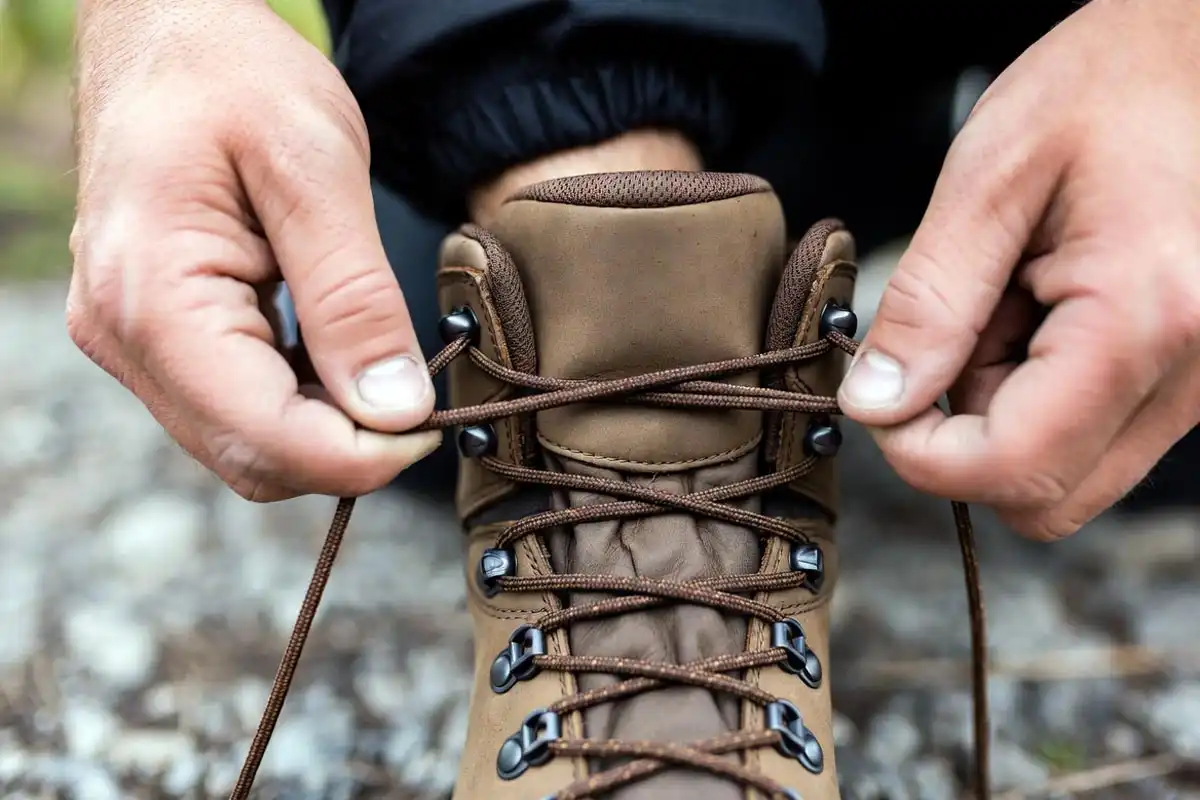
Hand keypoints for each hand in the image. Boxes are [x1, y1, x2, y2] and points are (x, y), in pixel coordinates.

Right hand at [69, 0, 439, 501]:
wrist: (165, 29)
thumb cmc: (232, 73)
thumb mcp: (316, 169)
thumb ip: (354, 296)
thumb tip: (394, 408)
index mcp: (153, 296)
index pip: (264, 439)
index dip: (360, 456)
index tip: (430, 423)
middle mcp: (124, 337)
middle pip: (250, 458)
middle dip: (347, 450)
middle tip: (421, 398)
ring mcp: (131, 340)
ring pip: (242, 443)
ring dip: (325, 428)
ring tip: (382, 365)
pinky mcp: (152, 335)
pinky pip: (231, 406)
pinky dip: (298, 401)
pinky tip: (338, 354)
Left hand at [837, 0, 1199, 539]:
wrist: (1195, 47)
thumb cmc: (1104, 84)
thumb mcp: (988, 180)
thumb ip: (928, 303)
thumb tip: (875, 404)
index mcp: (1144, 318)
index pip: (1014, 468)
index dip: (922, 457)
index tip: (881, 400)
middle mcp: (1195, 371)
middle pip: (1046, 495)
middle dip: (965, 439)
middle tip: (949, 337)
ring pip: (1070, 473)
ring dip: (1006, 412)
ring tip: (1007, 303)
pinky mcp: (1192, 375)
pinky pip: (1099, 433)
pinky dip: (1045, 394)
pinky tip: (1039, 311)